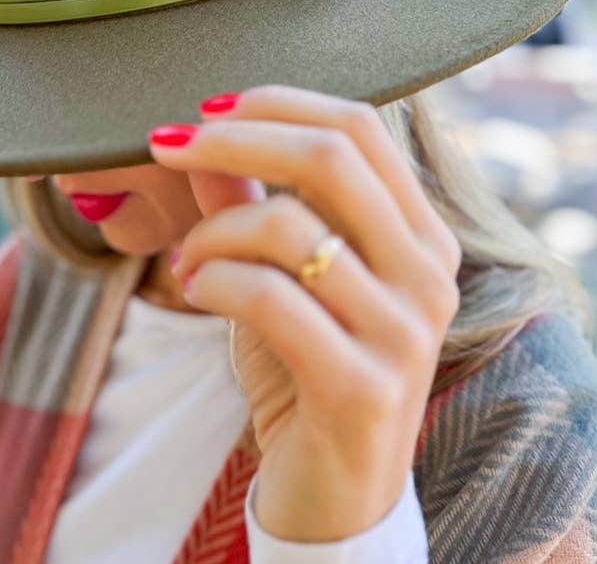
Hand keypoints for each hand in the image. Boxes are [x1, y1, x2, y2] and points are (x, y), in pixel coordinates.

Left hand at [147, 84, 461, 542]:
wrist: (334, 494)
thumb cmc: (306, 368)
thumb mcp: (281, 274)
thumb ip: (248, 202)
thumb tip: (196, 135)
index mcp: (419, 233)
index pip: (358, 126)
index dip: (277, 103)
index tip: (207, 108)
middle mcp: (428, 272)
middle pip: (330, 156)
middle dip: (233, 139)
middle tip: (167, 146)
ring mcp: (404, 331)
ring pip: (287, 225)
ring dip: (210, 230)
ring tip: (184, 260)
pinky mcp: (364, 386)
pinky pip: (268, 295)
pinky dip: (213, 278)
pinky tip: (194, 289)